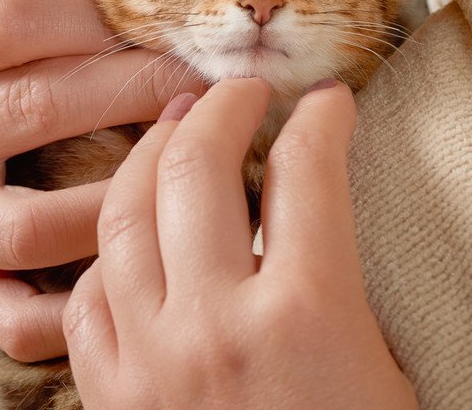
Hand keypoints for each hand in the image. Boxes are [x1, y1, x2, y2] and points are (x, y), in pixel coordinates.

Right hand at [0, 0, 206, 360]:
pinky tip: (136, 264)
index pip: (11, 22)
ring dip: (125, 193)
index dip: (98, 14)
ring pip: (36, 226)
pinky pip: (18, 317)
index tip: (160, 15)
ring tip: (185, 163)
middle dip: (141, 86)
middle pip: (38, 109)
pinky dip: (80, 304)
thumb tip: (145, 2)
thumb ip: (22, 12)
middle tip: (207, 77)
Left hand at [63, 78, 417, 409]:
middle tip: (241, 91)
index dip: (321, 119)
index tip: (328, 103)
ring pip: (123, 213)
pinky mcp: (111, 396)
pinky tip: (134, 232)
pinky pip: (87, 293)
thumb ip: (342, 276)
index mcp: (307, 314)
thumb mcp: (384, 368)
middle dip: (221, 107)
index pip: (307, 169)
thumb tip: (317, 194)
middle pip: (197, 166)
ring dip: (150, 155)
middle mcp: (217, 324)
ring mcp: (150, 360)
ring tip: (176, 129)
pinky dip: (109, 249)